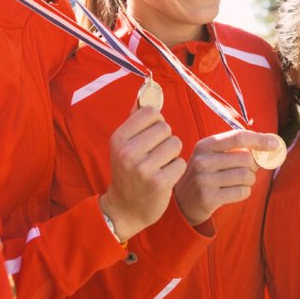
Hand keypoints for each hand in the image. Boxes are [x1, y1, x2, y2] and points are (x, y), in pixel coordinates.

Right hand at [99, 106, 185, 242]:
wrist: (125, 209)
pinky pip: (180, 163)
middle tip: (155, 155)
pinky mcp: (159, 183)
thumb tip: (148, 90)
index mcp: (118, 138)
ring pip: (176, 144)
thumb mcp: (123, 144)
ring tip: (161, 165)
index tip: (150, 136)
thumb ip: (136, 118)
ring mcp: (143, 169)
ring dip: (173, 154)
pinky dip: (177, 169)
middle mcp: (127, 152)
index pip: (150, 113)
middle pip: (165, 127)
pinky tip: (165, 177)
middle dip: (166, 139)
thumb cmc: (128, 171)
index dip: (156, 122)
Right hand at [174, 130, 275, 224]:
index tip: (275, 144)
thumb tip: (271, 144)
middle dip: (254, 166)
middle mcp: (203, 160)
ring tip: (239, 182)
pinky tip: (233, 192)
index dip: (260, 140)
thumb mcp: (213, 155)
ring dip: (249, 180)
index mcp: (206, 145)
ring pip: (246, 176)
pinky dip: (244, 192)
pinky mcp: (209, 198)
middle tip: (248, 170)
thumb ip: (238, 148)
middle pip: (246, 159)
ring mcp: (205, 180)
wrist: (183, 201)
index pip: (238, 137)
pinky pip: (242, 192)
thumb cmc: (206, 174)